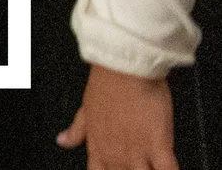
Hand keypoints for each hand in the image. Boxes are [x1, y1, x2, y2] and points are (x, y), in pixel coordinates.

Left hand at [60, 63, 178, 169]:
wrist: (124, 70)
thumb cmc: (107, 85)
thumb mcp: (85, 109)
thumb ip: (77, 130)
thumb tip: (63, 140)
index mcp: (98, 146)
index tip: (116, 169)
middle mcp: (116, 153)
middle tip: (136, 165)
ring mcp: (137, 152)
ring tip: (150, 166)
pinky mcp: (158, 146)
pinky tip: (168, 168)